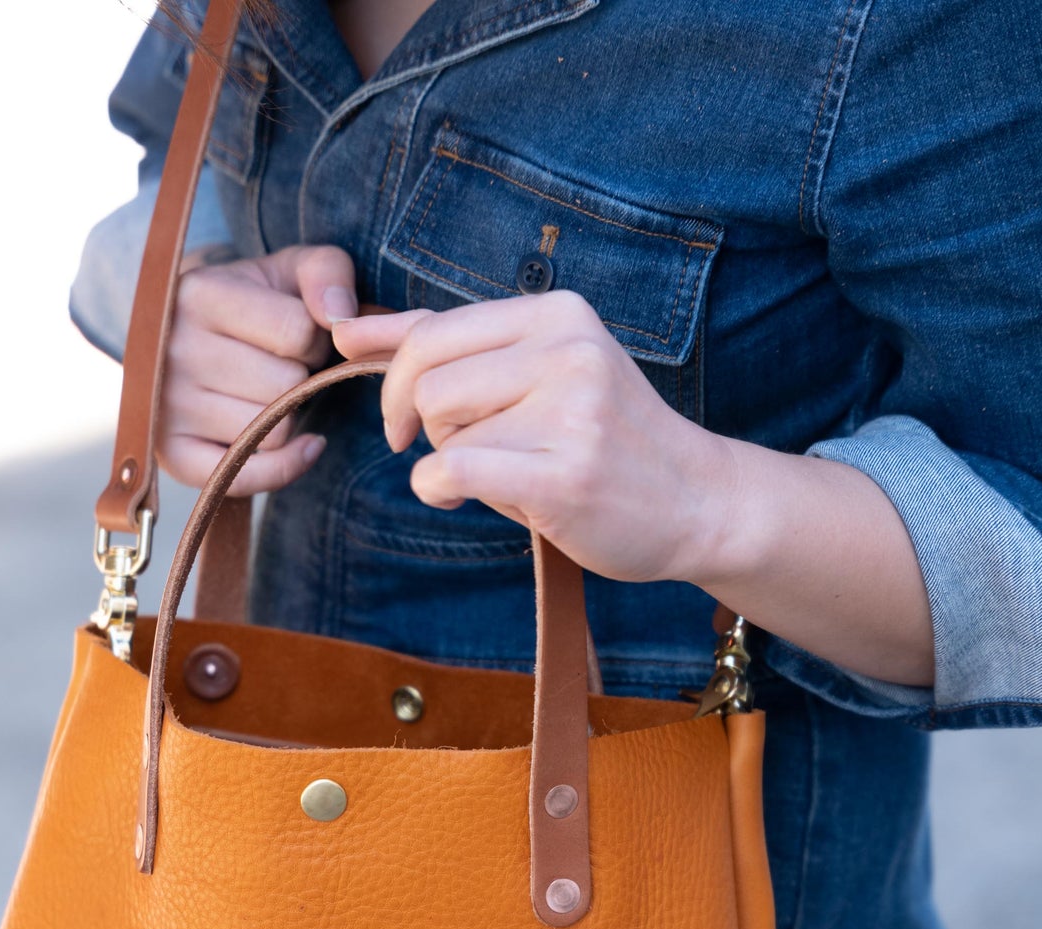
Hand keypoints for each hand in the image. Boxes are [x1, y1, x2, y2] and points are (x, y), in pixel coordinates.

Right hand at [161, 244, 358, 493]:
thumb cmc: (253, 303)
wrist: (190, 336)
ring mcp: (169, 407)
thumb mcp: (290, 270)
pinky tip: (299, 445)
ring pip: (271, 433)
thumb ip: (328, 272)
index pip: (296, 332)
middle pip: (283, 388)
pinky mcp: (174, 456)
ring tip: (267, 394)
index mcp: (199, 293)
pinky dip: (283, 467)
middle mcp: (173, 350)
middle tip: (280, 368)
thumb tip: (340, 318)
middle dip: (299, 380)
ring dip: (287, 418)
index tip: (298, 336)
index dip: (314, 339)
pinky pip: (246, 477)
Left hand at [332, 292, 733, 584]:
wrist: (697, 502)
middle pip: (428, 382)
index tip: (406, 422)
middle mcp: (567, 350)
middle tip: (468, 453)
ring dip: (448, 462)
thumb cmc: (602, 441)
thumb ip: (442, 345)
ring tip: (503, 474)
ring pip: (442, 430)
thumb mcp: (532, 373)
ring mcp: (571, 412)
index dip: (397, 383)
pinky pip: (452, 471)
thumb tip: (344, 329)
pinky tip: (466, 497)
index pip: (431, 332)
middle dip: (429, 428)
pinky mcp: (565, 475)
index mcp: (558, 313)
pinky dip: (439, 490)